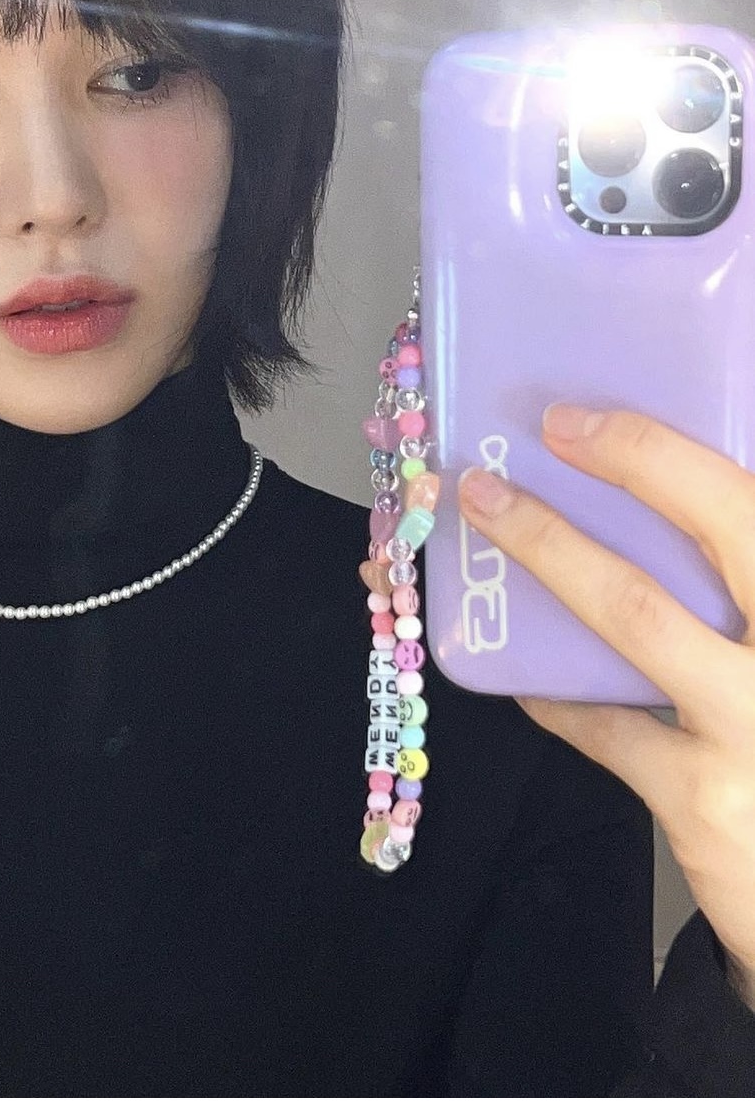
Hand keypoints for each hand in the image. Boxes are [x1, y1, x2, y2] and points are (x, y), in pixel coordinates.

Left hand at [456, 404, 754, 1009]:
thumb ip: (733, 584)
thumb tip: (661, 510)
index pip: (747, 502)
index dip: (663, 451)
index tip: (585, 420)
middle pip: (722, 526)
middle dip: (633, 464)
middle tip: (551, 428)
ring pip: (637, 614)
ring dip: (552, 550)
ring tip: (487, 508)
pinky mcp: (704, 797)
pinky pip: (604, 724)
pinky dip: (555, 691)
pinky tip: (524, 674)